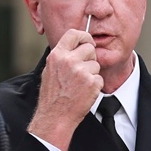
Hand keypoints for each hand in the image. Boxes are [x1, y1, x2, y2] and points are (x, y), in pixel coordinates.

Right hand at [28, 29, 102, 150]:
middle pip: (89, 48)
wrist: (55, 116)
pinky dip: (94, 85)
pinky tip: (84, 92)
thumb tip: (75, 44)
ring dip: (91, 73)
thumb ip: (62, 56)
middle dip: (89, 58)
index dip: (84, 36)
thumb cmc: (52, 95)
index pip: (74, 33)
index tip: (87, 41)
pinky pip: (99, 78)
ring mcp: (81, 72)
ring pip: (96, 64)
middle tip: (82, 70)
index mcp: (57, 55)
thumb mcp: (50, 70)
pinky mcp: (92, 82)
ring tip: (79, 85)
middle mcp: (69, 61)